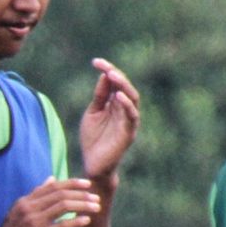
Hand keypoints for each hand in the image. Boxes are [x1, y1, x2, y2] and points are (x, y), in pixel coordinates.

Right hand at [0, 177, 100, 226]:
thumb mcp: (19, 212)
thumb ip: (36, 196)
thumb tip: (51, 178)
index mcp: (25, 201)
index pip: (53, 186)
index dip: (72, 183)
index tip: (87, 184)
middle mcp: (29, 209)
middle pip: (61, 194)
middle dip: (81, 194)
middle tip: (96, 197)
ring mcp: (34, 222)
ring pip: (64, 206)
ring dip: (83, 205)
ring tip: (96, 207)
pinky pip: (62, 225)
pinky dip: (76, 221)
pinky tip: (87, 221)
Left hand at [79, 58, 140, 180]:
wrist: (93, 165)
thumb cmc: (93, 140)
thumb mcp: (92, 113)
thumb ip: (99, 97)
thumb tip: (104, 75)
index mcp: (115, 104)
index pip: (115, 83)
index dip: (107, 70)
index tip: (96, 61)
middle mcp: (124, 110)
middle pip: (126, 88)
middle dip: (116, 75)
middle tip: (105, 67)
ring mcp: (128, 121)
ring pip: (132, 99)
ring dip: (123, 86)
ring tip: (112, 76)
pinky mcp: (129, 133)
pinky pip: (132, 116)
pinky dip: (127, 105)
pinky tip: (117, 96)